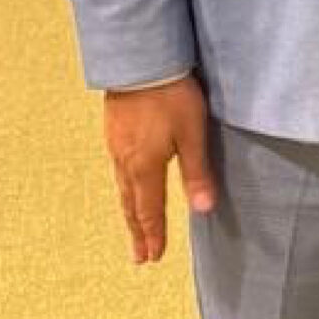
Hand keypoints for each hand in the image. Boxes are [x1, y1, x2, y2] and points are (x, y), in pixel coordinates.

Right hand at [102, 74, 217, 264]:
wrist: (140, 61)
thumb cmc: (171, 96)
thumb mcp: (192, 135)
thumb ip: (197, 173)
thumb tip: (203, 209)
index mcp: (145, 167)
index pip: (149, 210)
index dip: (153, 235)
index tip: (153, 257)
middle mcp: (125, 162)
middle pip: (130, 205)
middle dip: (137, 231)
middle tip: (140, 256)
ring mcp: (116, 146)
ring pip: (122, 188)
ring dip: (129, 211)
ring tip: (133, 226)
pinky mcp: (114, 130)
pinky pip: (117, 169)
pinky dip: (124, 188)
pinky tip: (127, 183)